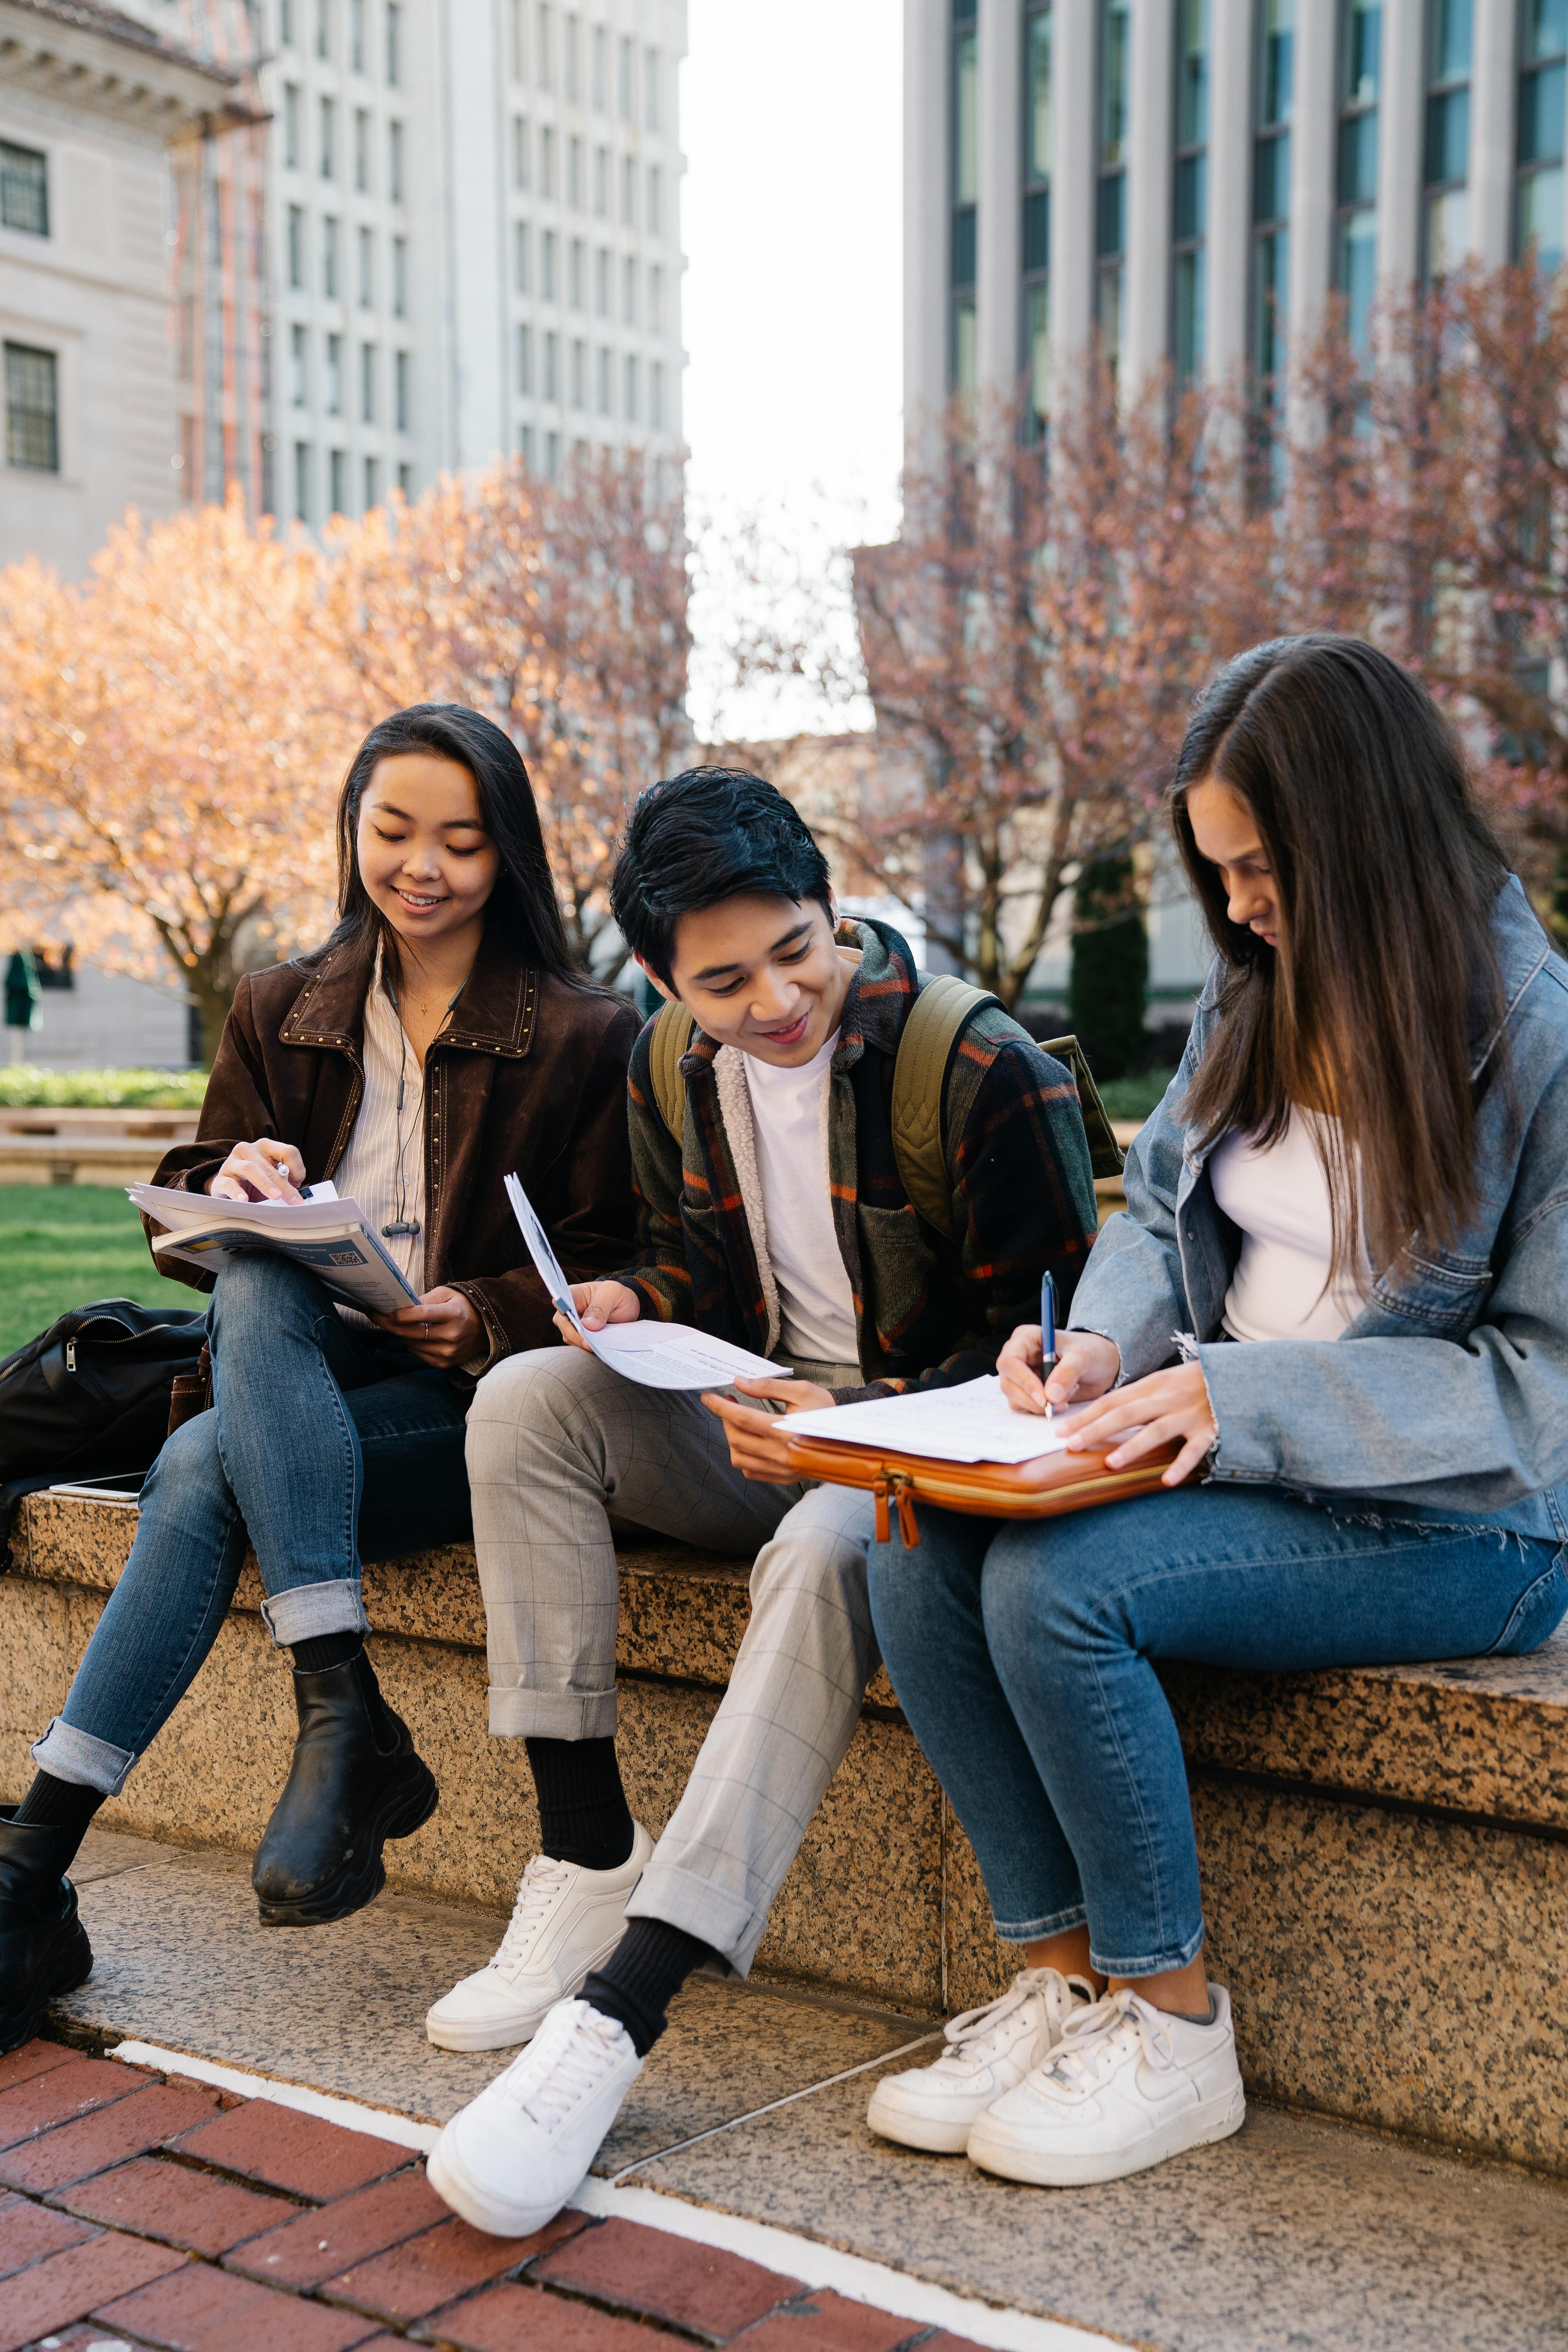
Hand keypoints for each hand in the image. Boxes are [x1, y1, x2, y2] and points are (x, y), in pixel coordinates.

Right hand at [210, 1138, 304, 1202]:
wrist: (227, 1185)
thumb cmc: (253, 1181)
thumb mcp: (271, 1177)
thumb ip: (285, 1179)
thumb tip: (298, 1192)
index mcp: (266, 1147)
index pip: (288, 1151)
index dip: (297, 1168)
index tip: (299, 1184)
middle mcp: (248, 1150)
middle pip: (270, 1165)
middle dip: (284, 1185)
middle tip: (294, 1200)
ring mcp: (232, 1162)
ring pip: (251, 1169)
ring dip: (265, 1184)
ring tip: (275, 1196)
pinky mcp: (221, 1178)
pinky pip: (229, 1184)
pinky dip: (237, 1192)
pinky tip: (244, 1200)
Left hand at [372, 1286, 482, 1368]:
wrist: (485, 1329)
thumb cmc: (463, 1307)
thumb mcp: (447, 1294)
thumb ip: (425, 1299)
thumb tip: (401, 1306)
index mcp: (454, 1314)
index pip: (423, 1315)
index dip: (402, 1314)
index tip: (386, 1311)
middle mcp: (452, 1336)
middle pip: (412, 1333)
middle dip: (390, 1324)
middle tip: (376, 1315)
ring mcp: (448, 1352)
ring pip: (412, 1345)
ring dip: (401, 1334)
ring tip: (397, 1323)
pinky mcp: (445, 1363)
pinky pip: (418, 1354)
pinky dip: (412, 1344)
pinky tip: (414, 1336)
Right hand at [554, 1280, 640, 1350]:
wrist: (627, 1308)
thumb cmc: (617, 1296)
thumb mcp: (613, 1294)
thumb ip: (600, 1307)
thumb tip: (587, 1325)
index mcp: (575, 1294)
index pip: (560, 1300)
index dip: (562, 1309)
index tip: (572, 1319)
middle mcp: (570, 1310)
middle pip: (563, 1323)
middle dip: (575, 1333)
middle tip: (589, 1342)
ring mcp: (574, 1325)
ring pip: (569, 1337)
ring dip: (581, 1342)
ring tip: (596, 1347)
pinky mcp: (581, 1337)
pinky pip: (579, 1345)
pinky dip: (587, 1348)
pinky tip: (598, 1349)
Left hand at [701, 1376, 836, 1483]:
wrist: (850, 1438)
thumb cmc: (826, 1411)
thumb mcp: (801, 1390)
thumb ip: (768, 1386)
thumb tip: (740, 1383)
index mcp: (785, 1430)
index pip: (741, 1418)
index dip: (720, 1407)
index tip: (708, 1397)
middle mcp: (780, 1454)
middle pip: (736, 1438)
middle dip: (725, 1419)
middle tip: (728, 1404)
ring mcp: (781, 1470)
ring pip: (739, 1458)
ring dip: (732, 1439)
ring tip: (738, 1423)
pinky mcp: (783, 1478)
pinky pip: (750, 1472)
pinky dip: (744, 1457)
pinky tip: (750, 1442)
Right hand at [998, 1325, 1120, 1415]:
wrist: (1101, 1364)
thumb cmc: (1090, 1351)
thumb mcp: (1083, 1356)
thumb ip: (1067, 1372)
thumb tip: (1050, 1396)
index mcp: (1025, 1338)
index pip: (1010, 1361)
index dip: (1023, 1381)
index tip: (1044, 1397)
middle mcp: (1018, 1357)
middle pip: (1008, 1383)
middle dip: (1032, 1398)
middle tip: (1057, 1404)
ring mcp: (1021, 1376)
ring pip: (1014, 1398)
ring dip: (1039, 1405)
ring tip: (1066, 1397)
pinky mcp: (1027, 1392)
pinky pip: (1024, 1407)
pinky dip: (1041, 1409)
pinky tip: (1062, 1401)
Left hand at [1064, 1361, 1215, 1486]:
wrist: (1238, 1375)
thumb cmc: (1195, 1382)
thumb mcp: (1164, 1382)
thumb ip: (1137, 1398)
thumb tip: (1102, 1416)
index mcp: (1153, 1385)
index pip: (1113, 1401)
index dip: (1086, 1415)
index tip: (1061, 1430)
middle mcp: (1167, 1398)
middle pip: (1126, 1414)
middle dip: (1096, 1429)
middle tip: (1071, 1445)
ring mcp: (1189, 1414)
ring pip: (1156, 1430)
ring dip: (1133, 1446)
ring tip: (1111, 1463)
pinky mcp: (1210, 1429)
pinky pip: (1194, 1450)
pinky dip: (1181, 1465)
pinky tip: (1166, 1481)